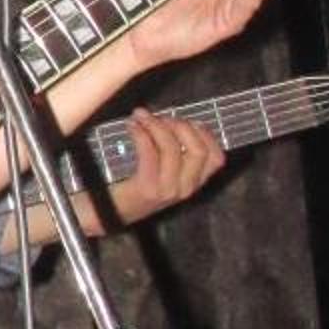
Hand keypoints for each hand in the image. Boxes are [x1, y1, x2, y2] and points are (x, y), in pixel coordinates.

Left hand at [108, 107, 225, 222]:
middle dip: (180, 125)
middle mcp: (186, 188)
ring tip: (141, 117)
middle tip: (160, 117)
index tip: (188, 121)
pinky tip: (132, 126)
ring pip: (172, 148)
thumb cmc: (137, 182)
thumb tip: (172, 117)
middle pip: (198, 150)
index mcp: (194, 182)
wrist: (113, 210)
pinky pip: (149, 152)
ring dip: (156, 125)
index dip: (205, 133)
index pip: (216, 157)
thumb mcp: (165, 169)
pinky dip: (140, 134)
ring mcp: (168, 190)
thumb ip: (176, 148)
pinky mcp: (148, 188)